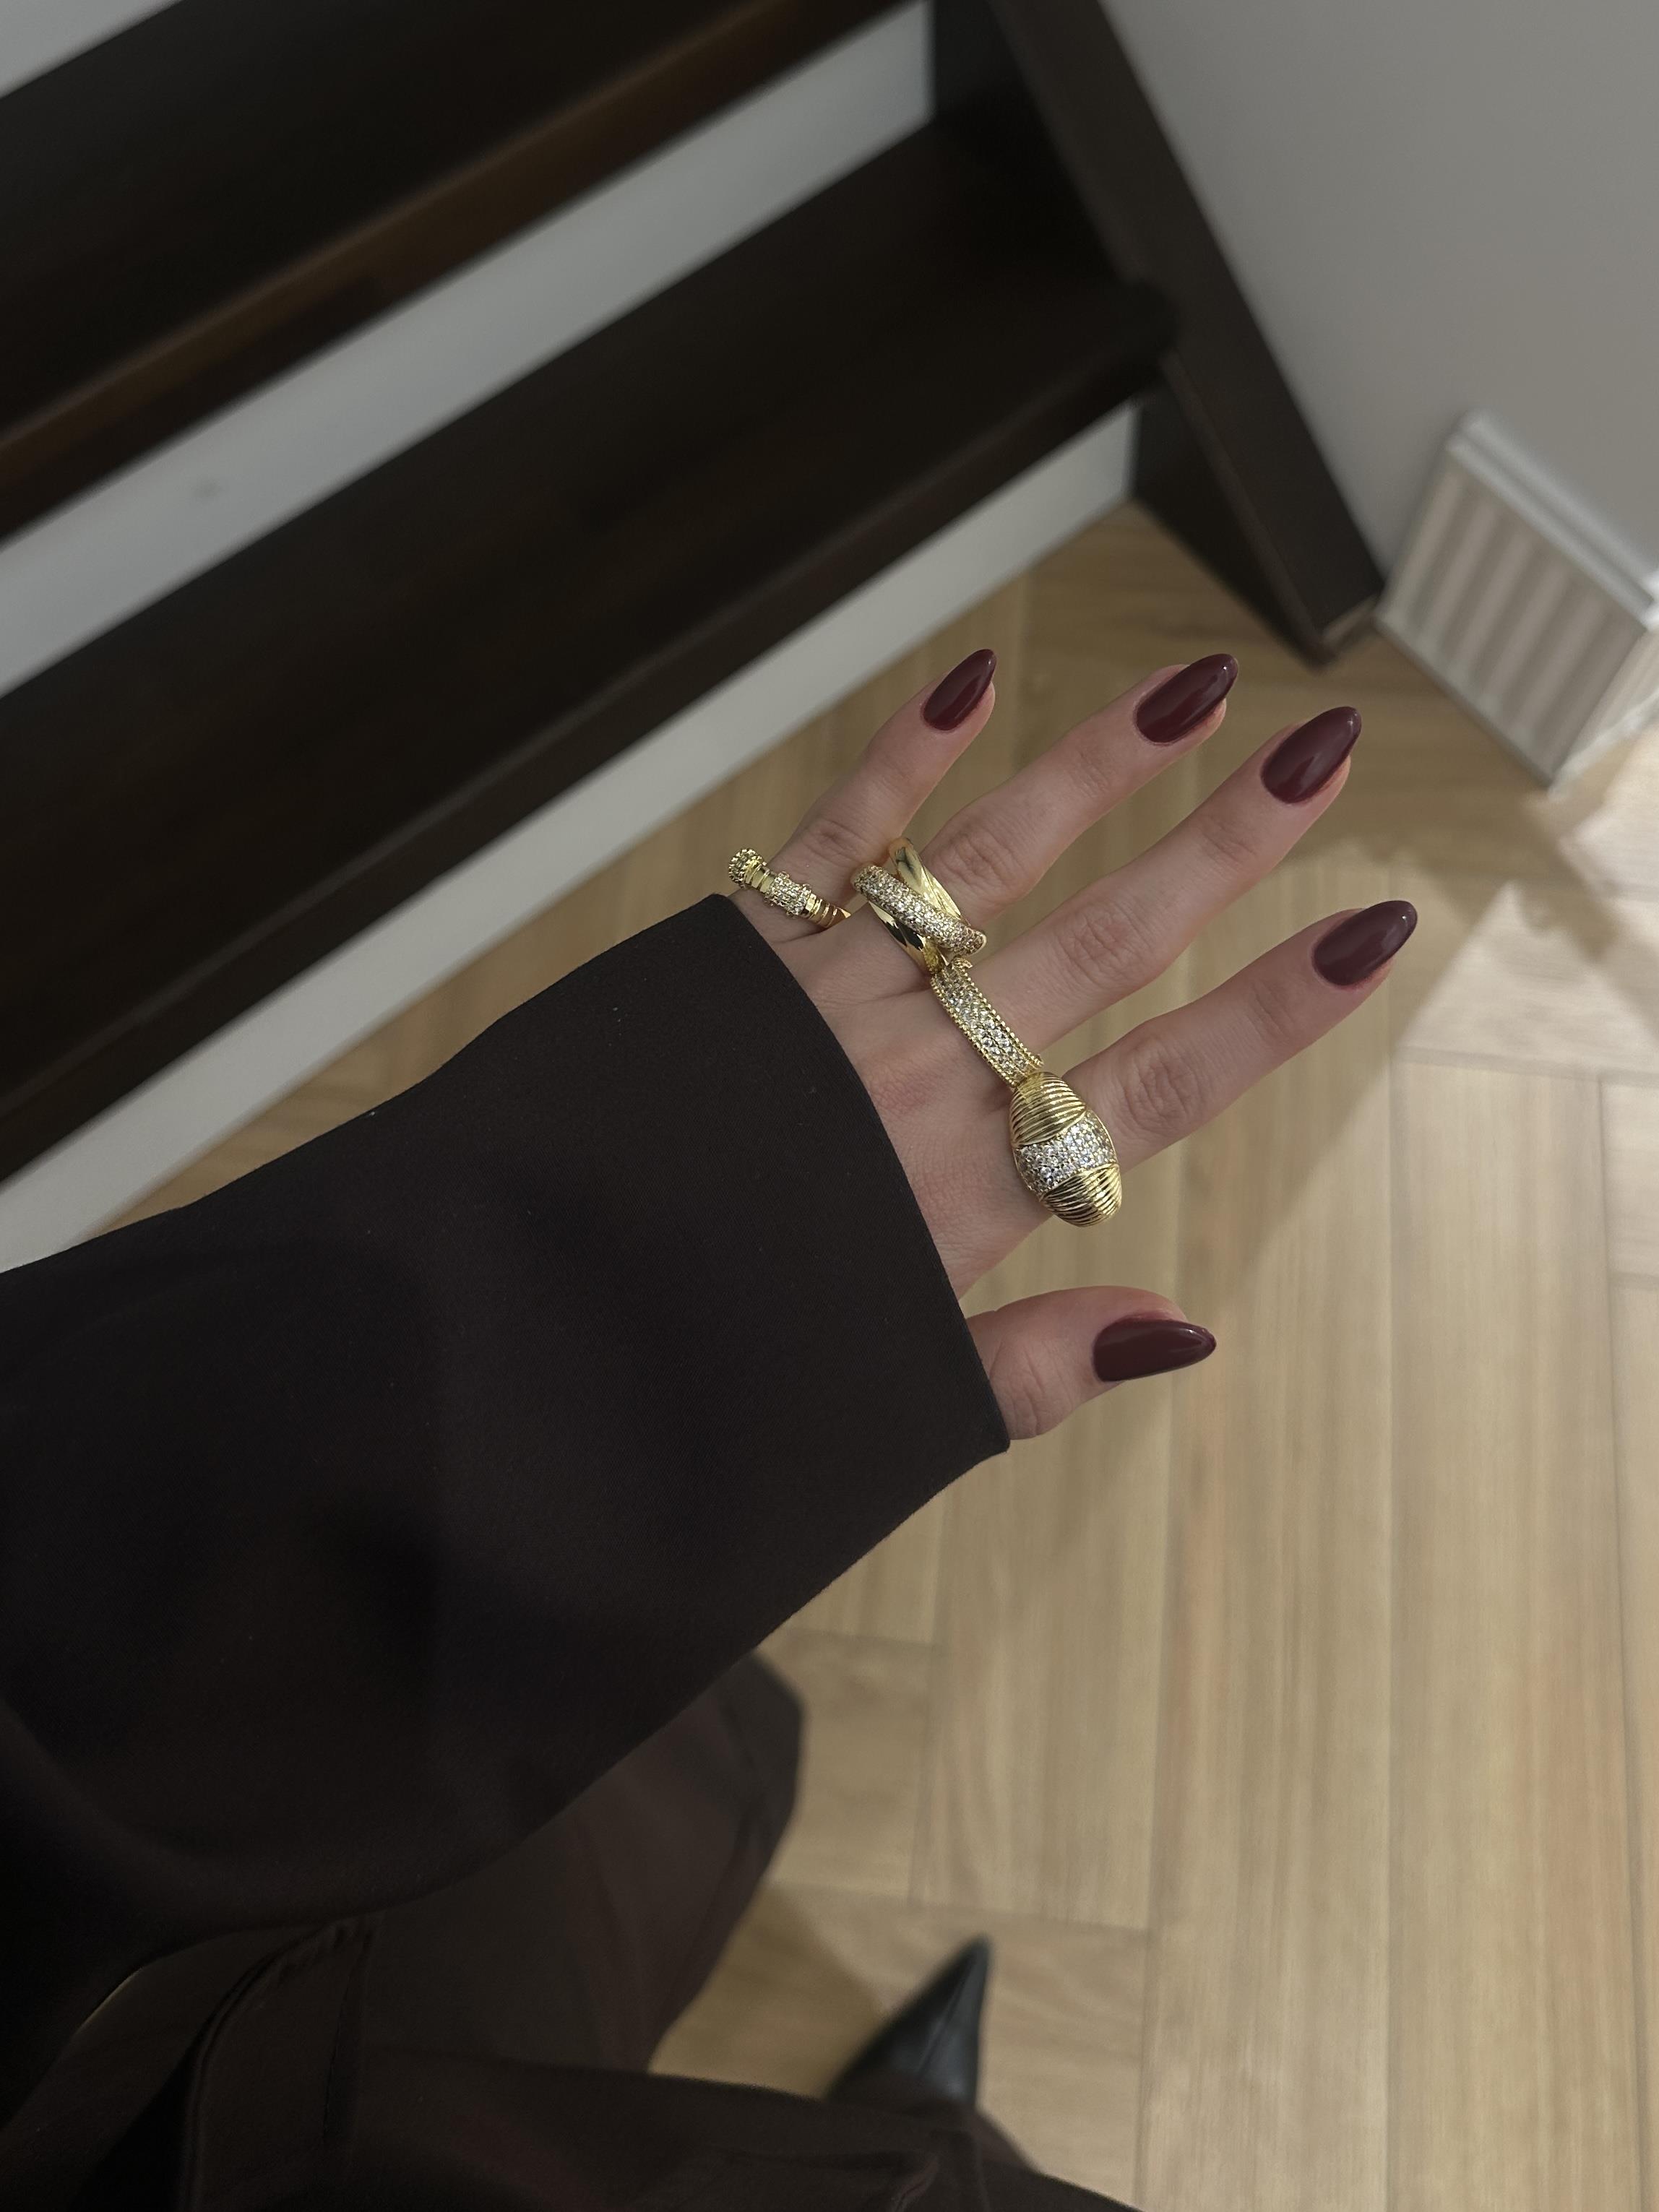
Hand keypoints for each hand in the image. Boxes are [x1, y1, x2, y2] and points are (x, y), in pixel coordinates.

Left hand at [733, 649, 1413, 1439]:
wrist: (510, 1322)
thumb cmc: (699, 1378)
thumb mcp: (886, 1404)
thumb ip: (1038, 1364)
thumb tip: (1188, 1331)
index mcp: (968, 1190)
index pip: (1162, 1081)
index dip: (1276, 1010)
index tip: (1372, 931)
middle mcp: (917, 1076)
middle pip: (1106, 941)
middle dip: (1228, 846)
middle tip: (1326, 752)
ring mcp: (829, 999)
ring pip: (991, 862)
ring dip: (1100, 768)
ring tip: (1199, 686)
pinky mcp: (733, 953)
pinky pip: (838, 840)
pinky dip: (904, 758)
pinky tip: (975, 678)